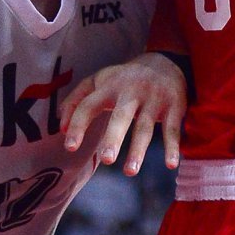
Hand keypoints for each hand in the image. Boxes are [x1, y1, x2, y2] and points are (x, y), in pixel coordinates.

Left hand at [61, 53, 185, 171]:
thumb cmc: (123, 79)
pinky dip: (173, 147)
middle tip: (106, 160)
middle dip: (113, 138)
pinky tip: (171, 165)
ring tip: (130, 172)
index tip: (69, 147)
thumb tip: (61, 128)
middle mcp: (131, 92)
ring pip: (145, 127)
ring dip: (138, 150)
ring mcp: (154, 99)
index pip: (89, 105)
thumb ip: (76, 101)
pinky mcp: (174, 106)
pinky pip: (172, 129)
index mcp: (109, 86)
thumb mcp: (98, 82)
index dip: (78, 124)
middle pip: (121, 117)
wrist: (165, 62)